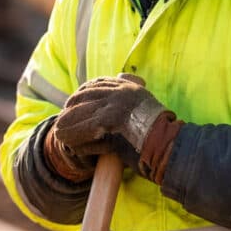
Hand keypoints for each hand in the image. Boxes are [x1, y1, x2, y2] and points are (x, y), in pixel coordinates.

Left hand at [53, 74, 168, 158]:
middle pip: (84, 95)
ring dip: (68, 124)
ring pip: (80, 111)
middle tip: (62, 121)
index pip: (96, 84)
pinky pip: (84, 127)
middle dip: (71, 109)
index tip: (71, 104)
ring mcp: (114, 104)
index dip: (80, 95)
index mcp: (128, 87)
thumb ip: (128, 102)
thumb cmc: (159, 135)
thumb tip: (115, 91)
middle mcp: (120, 92)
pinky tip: (65, 140)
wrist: (171, 147)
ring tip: (60, 133)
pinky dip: (73, 135)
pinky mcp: (109, 120)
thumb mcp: (145, 109)